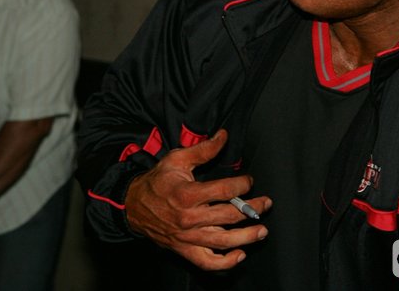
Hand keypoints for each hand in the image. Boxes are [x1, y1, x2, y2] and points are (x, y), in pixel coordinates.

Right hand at [125, 129, 271, 269]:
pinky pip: (207, 262)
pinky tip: (240, 254)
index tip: (249, 181)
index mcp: (187, 194)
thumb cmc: (157, 182)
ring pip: (223, 241)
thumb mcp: (177, 159)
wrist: (132, 205)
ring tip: (262, 231)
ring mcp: (187, 237)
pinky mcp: (184, 249)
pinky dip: (225, 263)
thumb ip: (203, 149)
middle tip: (266, 203)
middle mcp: (189, 218)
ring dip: (247, 237)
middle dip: (253, 208)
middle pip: (229, 216)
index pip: (224, 191)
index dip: (242, 185)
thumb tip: (224, 136)